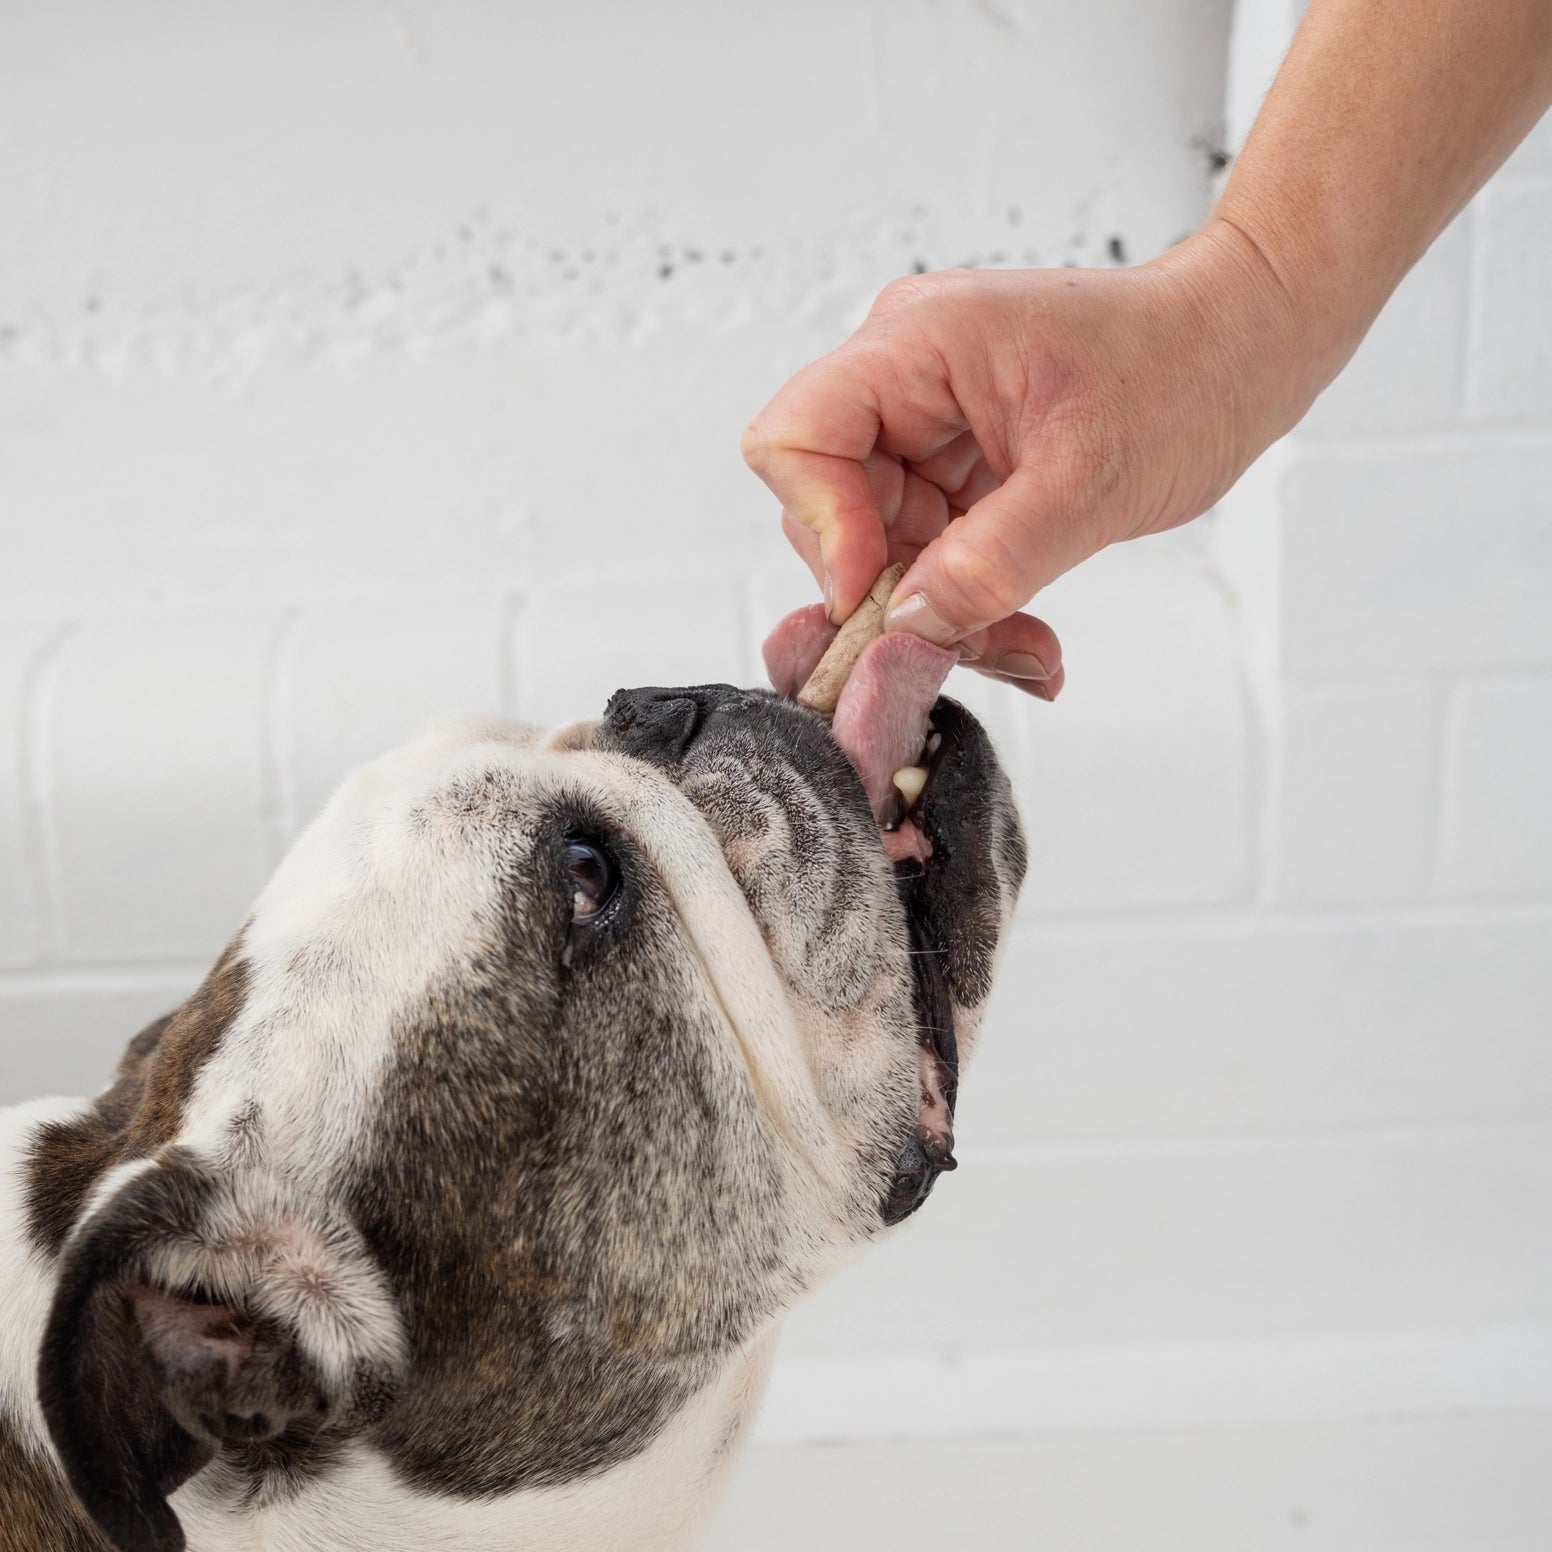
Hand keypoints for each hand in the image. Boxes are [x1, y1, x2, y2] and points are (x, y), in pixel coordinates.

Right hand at [742, 221, 1330, 696]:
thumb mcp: (1093, 480)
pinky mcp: (955, 463)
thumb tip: (908, 626)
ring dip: (937, 609)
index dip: (823, 527)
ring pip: (879, 544)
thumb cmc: (1186, 370)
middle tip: (965, 637)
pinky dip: (966, 599)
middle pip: (829, 505)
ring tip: (1019, 647)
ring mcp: (927, 422)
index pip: (796, 438)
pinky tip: (1019, 631)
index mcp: (918, 344)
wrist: (1243, 345)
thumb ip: (994, 561)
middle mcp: (905, 376)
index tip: (882, 595)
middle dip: (892, 588)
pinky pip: (927, 550)